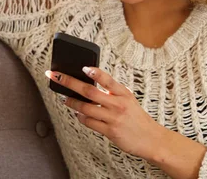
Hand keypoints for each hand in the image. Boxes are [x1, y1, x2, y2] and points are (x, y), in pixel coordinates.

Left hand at [45, 67, 164, 159]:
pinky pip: (90, 122)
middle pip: (89, 91)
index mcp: (123, 93)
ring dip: (72, 103)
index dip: (95, 72)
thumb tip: (89, 84)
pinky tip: (78, 114)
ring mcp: (113, 118)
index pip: (107, 79)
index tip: (83, 67)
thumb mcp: (129, 99)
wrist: (151, 139)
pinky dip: (81, 117)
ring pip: (85, 108)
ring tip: (66, 100)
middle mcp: (118, 104)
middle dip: (69, 83)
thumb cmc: (137, 118)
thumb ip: (112, 92)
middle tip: (56, 77)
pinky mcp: (110, 131)